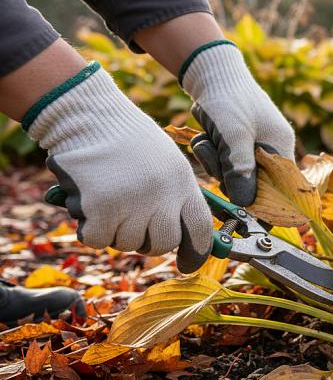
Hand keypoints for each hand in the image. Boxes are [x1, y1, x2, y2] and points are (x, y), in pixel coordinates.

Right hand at [25, 63, 212, 272]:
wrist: (86, 114)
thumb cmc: (124, 137)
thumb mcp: (166, 162)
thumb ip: (175, 197)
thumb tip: (181, 237)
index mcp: (183, 182)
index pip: (200, 230)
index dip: (196, 253)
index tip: (187, 265)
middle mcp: (163, 195)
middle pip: (163, 244)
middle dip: (147, 241)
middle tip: (130, 222)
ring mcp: (133, 203)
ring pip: (128, 244)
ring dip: (115, 230)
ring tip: (107, 197)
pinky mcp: (102, 209)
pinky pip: (98, 240)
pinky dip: (90, 228)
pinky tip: (88, 203)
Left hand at [180, 41, 295, 206]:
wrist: (210, 73)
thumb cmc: (228, 99)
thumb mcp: (234, 136)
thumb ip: (240, 171)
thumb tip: (245, 204)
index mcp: (280, 149)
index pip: (280, 188)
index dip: (263, 199)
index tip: (241, 201)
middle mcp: (270, 152)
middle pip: (252, 186)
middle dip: (229, 175)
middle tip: (217, 155)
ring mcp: (252, 149)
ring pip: (232, 176)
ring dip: (214, 162)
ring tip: (209, 140)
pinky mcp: (235, 147)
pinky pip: (221, 164)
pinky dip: (210, 153)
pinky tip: (206, 136)